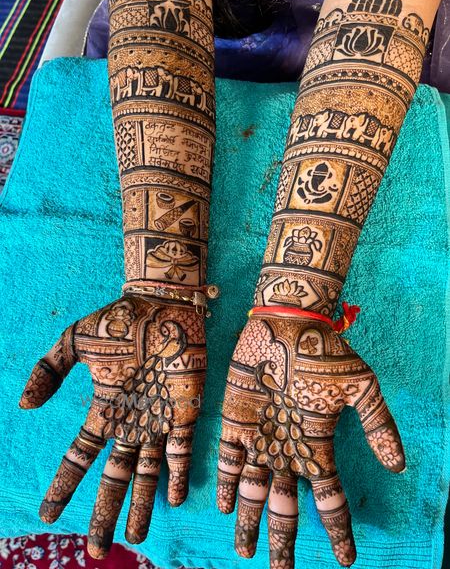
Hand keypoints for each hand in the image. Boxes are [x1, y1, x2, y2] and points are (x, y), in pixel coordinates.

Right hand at [20, 295, 205, 557]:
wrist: (162, 302)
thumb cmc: (119, 319)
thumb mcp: (76, 341)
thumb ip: (49, 369)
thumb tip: (25, 405)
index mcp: (105, 410)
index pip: (79, 457)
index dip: (63, 485)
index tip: (46, 514)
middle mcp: (131, 423)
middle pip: (114, 478)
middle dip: (104, 511)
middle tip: (95, 549)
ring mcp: (160, 419)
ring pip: (148, 473)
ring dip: (142, 504)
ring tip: (135, 536)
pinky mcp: (186, 410)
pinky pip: (182, 450)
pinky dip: (178, 474)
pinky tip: (174, 498)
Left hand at [217, 312, 404, 567]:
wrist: (288, 323)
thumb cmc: (325, 352)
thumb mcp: (360, 387)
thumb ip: (378, 424)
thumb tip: (400, 466)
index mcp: (317, 445)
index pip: (331, 499)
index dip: (340, 531)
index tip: (347, 560)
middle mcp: (287, 450)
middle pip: (286, 507)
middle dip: (283, 540)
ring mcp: (260, 439)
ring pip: (254, 492)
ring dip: (249, 521)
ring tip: (246, 550)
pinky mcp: (236, 422)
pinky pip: (230, 461)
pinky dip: (228, 484)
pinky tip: (227, 505)